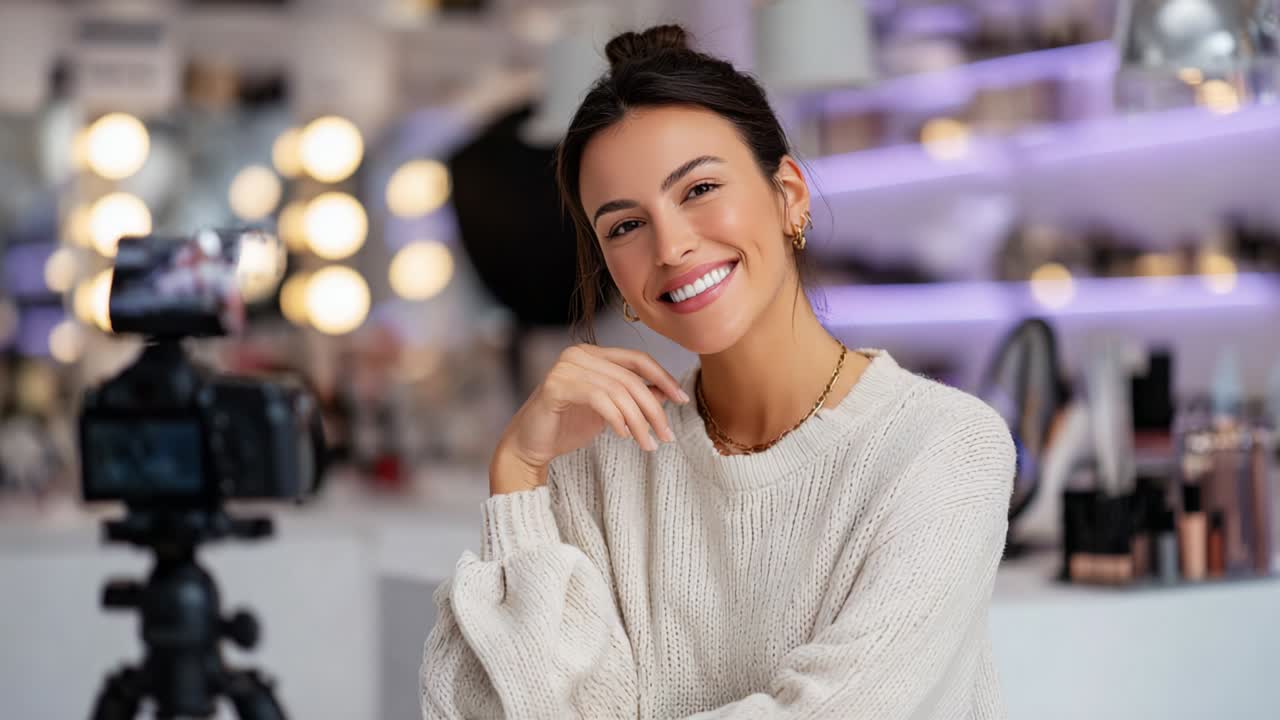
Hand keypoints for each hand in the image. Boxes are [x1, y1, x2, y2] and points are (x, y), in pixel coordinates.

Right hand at [492, 345, 688, 493]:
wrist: (530, 446)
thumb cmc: (567, 426)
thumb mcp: (610, 411)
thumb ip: (633, 397)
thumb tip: (666, 392)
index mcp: (593, 353)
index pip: (637, 359)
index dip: (663, 378)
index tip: (682, 400)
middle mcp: (578, 354)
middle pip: (630, 378)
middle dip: (654, 409)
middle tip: (666, 435)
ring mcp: (565, 367)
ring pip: (618, 391)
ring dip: (638, 421)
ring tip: (647, 444)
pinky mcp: (555, 386)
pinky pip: (598, 399)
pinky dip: (616, 418)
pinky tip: (624, 435)